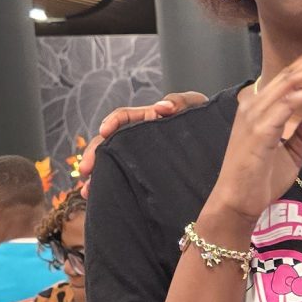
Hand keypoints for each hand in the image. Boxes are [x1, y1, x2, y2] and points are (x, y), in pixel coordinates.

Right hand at [79, 92, 207, 180]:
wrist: (216, 143)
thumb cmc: (203, 119)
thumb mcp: (194, 105)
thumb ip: (180, 102)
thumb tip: (160, 107)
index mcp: (148, 119)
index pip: (123, 117)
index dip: (112, 123)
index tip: (104, 131)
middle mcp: (138, 137)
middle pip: (109, 144)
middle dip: (94, 155)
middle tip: (86, 170)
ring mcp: (140, 157)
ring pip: (112, 164)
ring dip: (98, 176)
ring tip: (87, 191)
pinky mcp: (146, 174)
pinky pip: (124, 180)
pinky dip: (110, 188)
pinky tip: (99, 199)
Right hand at [203, 33, 301, 231]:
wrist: (238, 204)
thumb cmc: (259, 181)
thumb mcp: (291, 155)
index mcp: (261, 108)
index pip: (288, 77)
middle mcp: (255, 106)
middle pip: (290, 74)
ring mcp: (255, 116)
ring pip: (291, 85)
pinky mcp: (260, 130)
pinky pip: (288, 106)